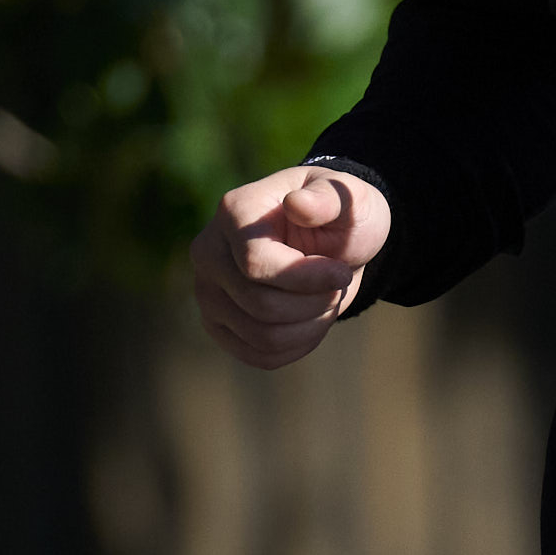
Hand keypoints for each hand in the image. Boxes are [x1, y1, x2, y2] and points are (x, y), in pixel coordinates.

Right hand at [196, 160, 391, 372]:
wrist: (327, 240)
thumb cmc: (339, 217)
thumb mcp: (347, 199)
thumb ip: (328, 199)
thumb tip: (297, 205)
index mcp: (234, 211)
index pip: (257, 265)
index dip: (307, 279)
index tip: (342, 273)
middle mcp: (208, 252)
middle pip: (260, 306)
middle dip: (314, 303)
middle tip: (337, 285)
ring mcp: (207, 291)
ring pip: (261, 336)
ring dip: (310, 326)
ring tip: (326, 300)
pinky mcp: (218, 324)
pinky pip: (259, 356)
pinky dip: (297, 346)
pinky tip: (313, 321)